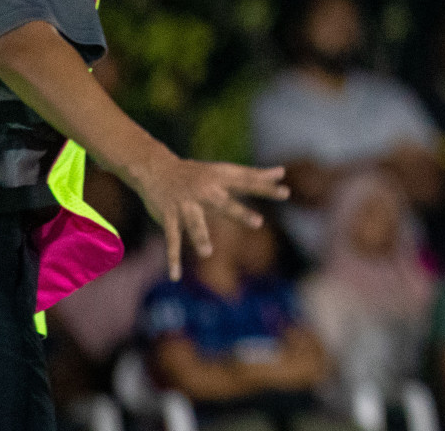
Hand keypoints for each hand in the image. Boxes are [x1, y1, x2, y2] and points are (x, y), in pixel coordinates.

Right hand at [130, 153, 289, 279]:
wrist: (157, 169)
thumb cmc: (198, 173)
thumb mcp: (224, 171)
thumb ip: (252, 176)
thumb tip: (281, 172)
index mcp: (220, 180)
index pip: (247, 183)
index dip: (266, 188)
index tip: (287, 193)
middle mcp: (204, 192)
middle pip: (225, 204)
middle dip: (240, 213)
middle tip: (258, 223)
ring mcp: (186, 205)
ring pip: (194, 223)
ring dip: (200, 237)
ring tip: (208, 253)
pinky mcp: (169, 217)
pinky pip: (172, 240)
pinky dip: (173, 259)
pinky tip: (175, 276)